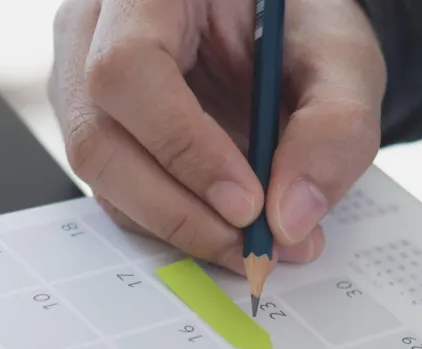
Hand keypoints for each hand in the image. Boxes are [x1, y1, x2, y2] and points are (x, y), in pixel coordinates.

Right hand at [48, 0, 384, 273]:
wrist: (278, 36)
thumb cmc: (299, 29)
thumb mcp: (342, 60)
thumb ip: (334, 127)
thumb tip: (290, 219)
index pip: (130, 68)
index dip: (182, 145)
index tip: (246, 204)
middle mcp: (92, 30)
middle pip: (98, 137)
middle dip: (177, 209)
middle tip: (251, 246)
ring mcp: (80, 83)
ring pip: (101, 176)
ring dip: (176, 225)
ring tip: (250, 245)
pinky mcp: (94, 128)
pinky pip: (116, 192)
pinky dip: (172, 223)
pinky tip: (225, 230)